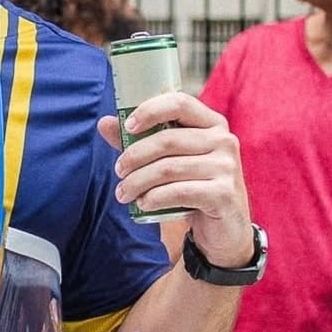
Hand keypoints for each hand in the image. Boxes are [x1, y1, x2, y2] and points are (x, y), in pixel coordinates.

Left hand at [98, 91, 253, 267]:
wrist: (222, 227)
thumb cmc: (192, 186)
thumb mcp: (169, 161)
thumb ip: (139, 141)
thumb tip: (105, 123)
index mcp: (211, 123)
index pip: (179, 103)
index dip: (150, 111)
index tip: (128, 127)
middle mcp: (224, 140)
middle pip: (167, 140)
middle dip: (134, 156)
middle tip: (118, 171)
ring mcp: (226, 167)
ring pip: (168, 168)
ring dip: (137, 182)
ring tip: (124, 193)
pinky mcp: (224, 193)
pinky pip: (178, 191)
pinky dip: (154, 198)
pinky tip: (143, 204)